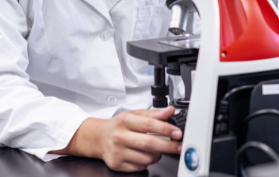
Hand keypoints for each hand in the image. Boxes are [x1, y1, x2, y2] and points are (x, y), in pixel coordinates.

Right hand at [58, 107, 181, 171]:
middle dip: (169, 146)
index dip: (167, 129)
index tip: (178, 133)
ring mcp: (117, 152)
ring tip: (154, 149)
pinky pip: (141, 166)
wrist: (98, 138)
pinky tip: (141, 154)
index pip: (149, 125)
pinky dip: (146, 162)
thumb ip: (153, 114)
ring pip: (148, 158)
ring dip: (157, 155)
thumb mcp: (134, 115)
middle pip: (150, 144)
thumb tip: (169, 111)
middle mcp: (119, 136)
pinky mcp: (117, 164)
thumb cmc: (118, 126)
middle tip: (179, 146)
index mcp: (124, 121)